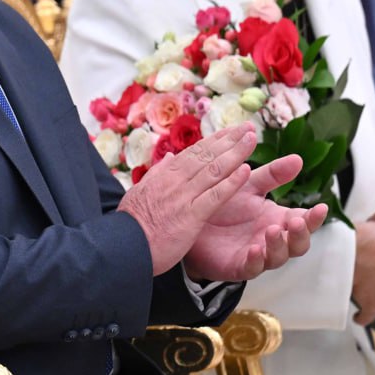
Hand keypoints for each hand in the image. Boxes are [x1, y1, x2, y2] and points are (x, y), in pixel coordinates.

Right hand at [117, 124, 258, 274]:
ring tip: (251, 139)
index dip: (215, 140)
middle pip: (207, 155)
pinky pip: (214, 196)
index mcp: (165, 175)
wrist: (124, 247)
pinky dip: (231, 183)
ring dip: (235, 153)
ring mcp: (183, 197)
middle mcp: (176, 180)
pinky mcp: (190, 216)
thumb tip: (168, 157)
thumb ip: (157, 174)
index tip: (231, 131)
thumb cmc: (132, 223)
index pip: (195, 152)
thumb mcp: (140, 191)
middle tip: (248, 127)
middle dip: (230, 140)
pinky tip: (246, 171)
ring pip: (214, 170)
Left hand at [182, 153, 328, 280]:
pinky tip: (255, 249)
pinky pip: (252, 267)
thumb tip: (298, 159)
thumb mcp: (249, 185)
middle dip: (302, 234)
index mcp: (279, 218)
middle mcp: (272, 238)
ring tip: (273, 230)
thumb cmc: (224, 203)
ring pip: (278, 257)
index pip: (304, 220)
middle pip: (298, 244)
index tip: (321, 207)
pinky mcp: (238, 266)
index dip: (314, 217)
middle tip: (298, 221)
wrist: (192, 219)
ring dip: (279, 245)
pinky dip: (256, 260)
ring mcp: (258, 254)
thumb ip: (273, 174)